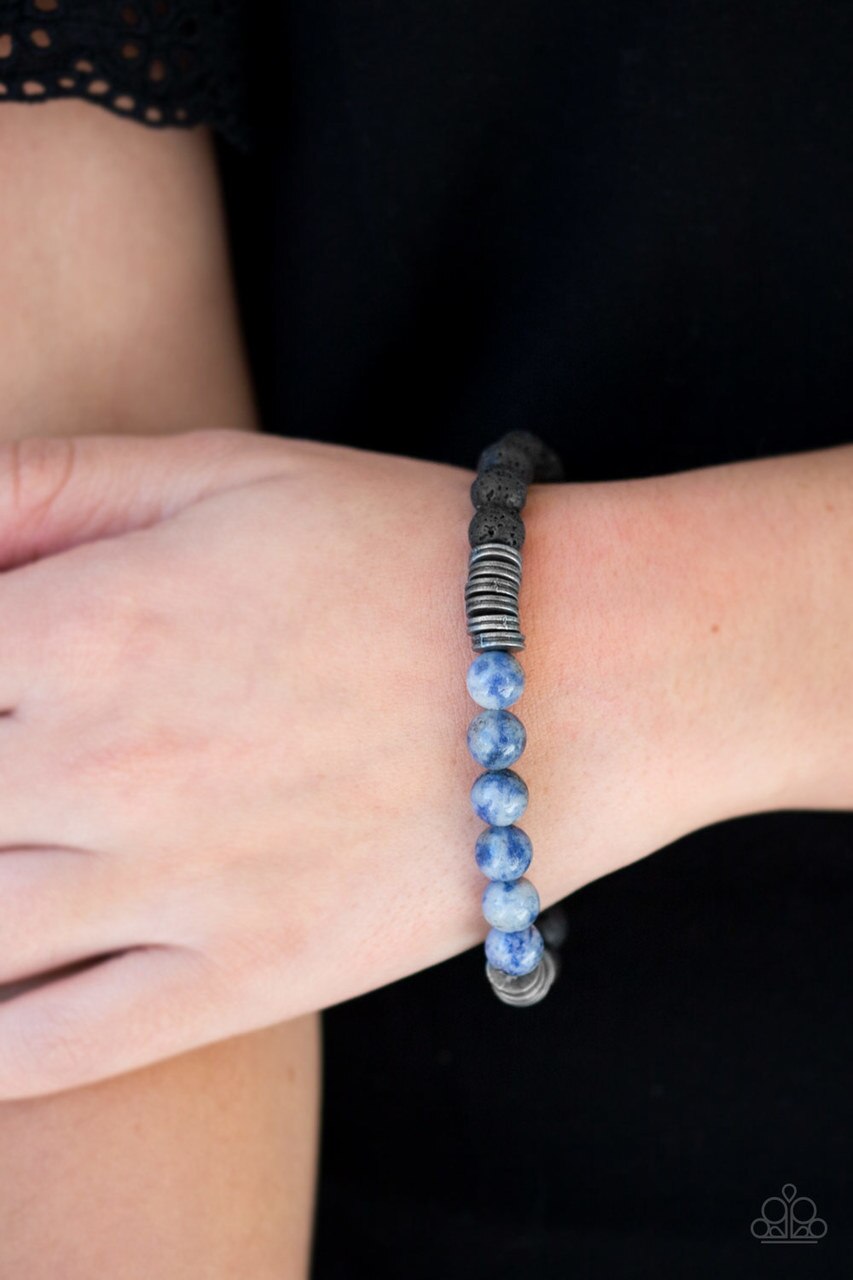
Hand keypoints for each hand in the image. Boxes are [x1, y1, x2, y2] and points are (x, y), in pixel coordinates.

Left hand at [0, 430, 847, 1097]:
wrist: (582, 671)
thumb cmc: (403, 552)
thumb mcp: (224, 471)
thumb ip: (47, 487)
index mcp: (85, 626)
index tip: (1, 689)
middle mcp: (102, 763)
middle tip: (27, 771)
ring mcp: (169, 887)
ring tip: (30, 855)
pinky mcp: (242, 976)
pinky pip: (52, 1048)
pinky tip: (2, 998)